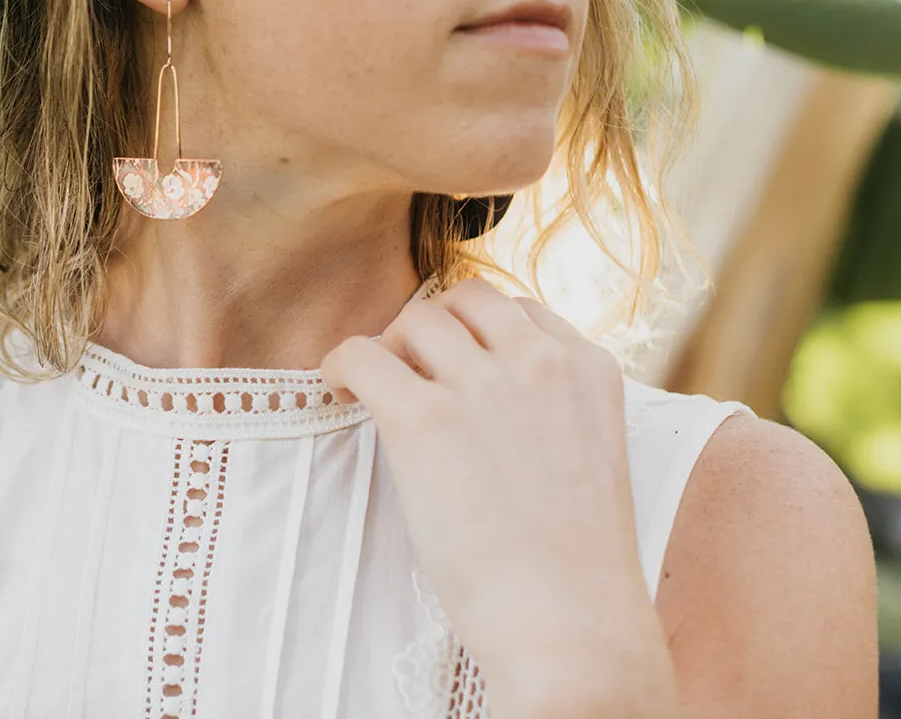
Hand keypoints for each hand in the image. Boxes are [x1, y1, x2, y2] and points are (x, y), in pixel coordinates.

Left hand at [320, 277, 652, 692]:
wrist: (569, 626)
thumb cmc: (574, 570)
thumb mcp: (588, 460)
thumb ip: (549, 411)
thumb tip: (479, 395)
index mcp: (589, 370)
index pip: (521, 310)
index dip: (479, 333)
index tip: (456, 364)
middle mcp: (539, 362)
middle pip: (465, 300)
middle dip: (433, 328)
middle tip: (410, 373)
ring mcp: (481, 385)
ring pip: (415, 318)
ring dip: (391, 347)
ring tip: (377, 390)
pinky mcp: (424, 419)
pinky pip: (361, 355)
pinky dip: (340, 365)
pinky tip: (337, 392)